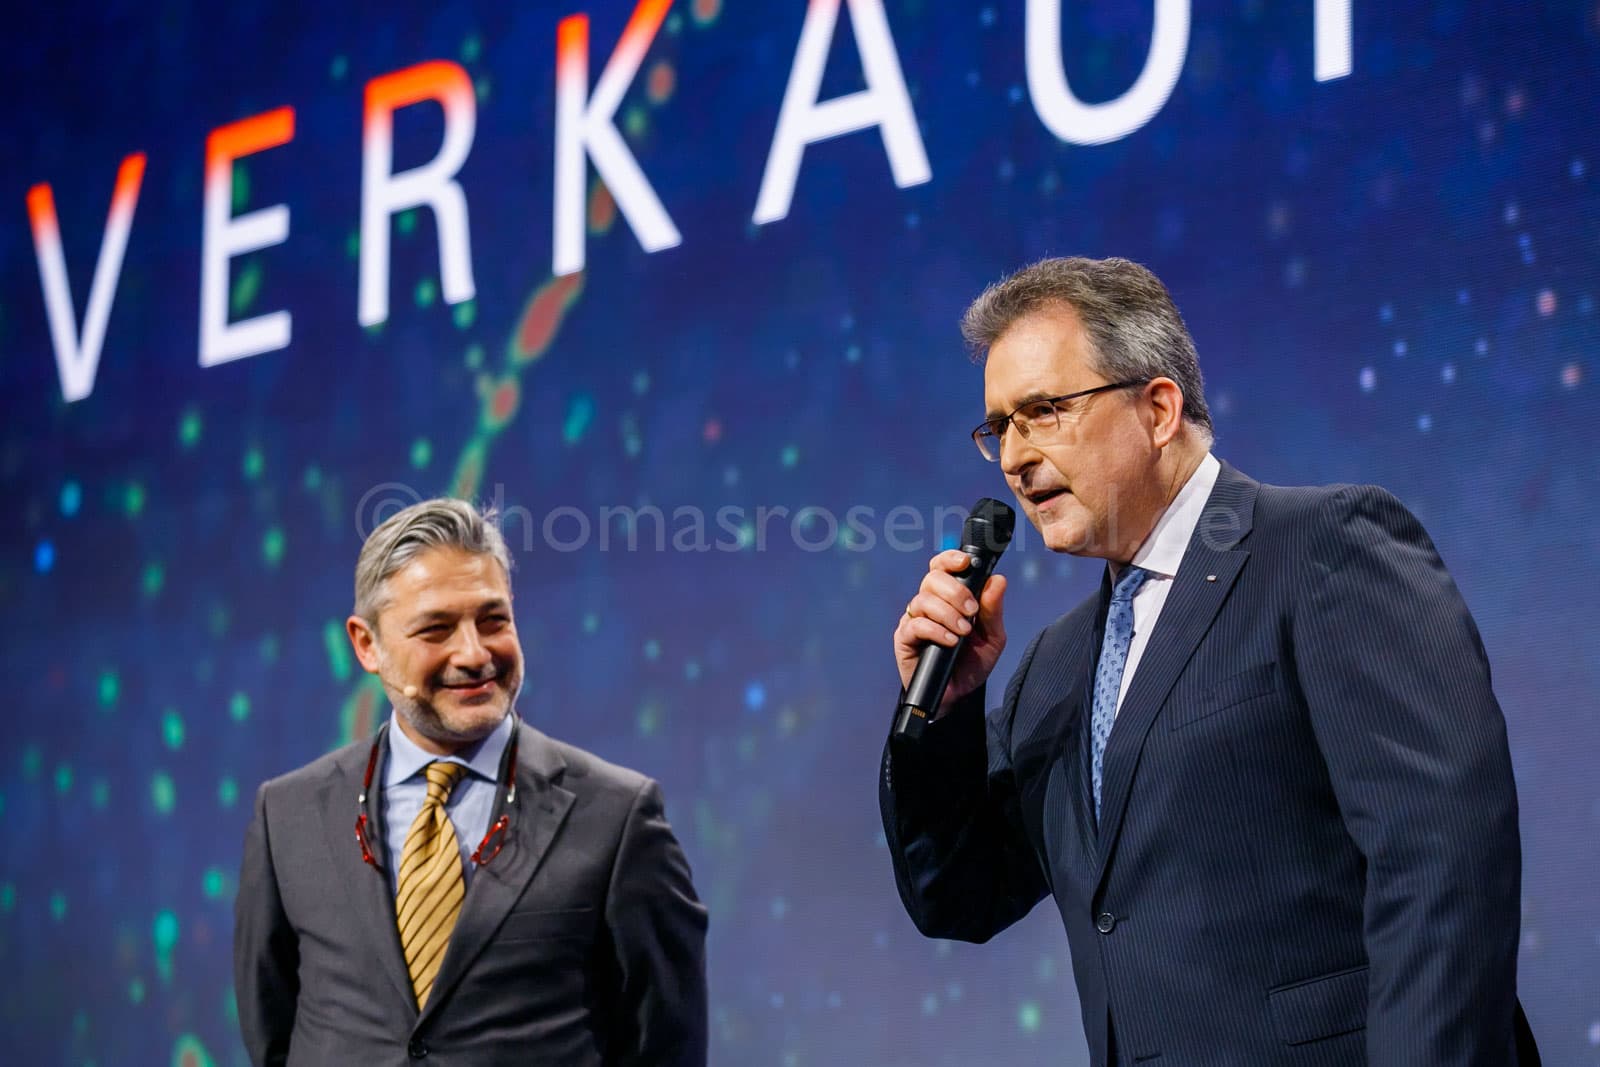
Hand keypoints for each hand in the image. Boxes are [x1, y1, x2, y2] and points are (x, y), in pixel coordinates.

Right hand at [893, 549, 1007, 711]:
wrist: (957, 696)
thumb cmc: (971, 663)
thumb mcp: (992, 638)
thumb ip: (993, 610)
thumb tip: (998, 580)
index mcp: (948, 598)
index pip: (942, 567)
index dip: (950, 559)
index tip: (966, 563)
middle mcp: (929, 604)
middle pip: (932, 578)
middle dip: (955, 591)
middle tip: (971, 611)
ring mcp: (914, 620)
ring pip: (923, 599)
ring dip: (948, 614)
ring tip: (962, 632)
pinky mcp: (904, 638)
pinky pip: (915, 624)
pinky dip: (935, 630)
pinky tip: (950, 641)